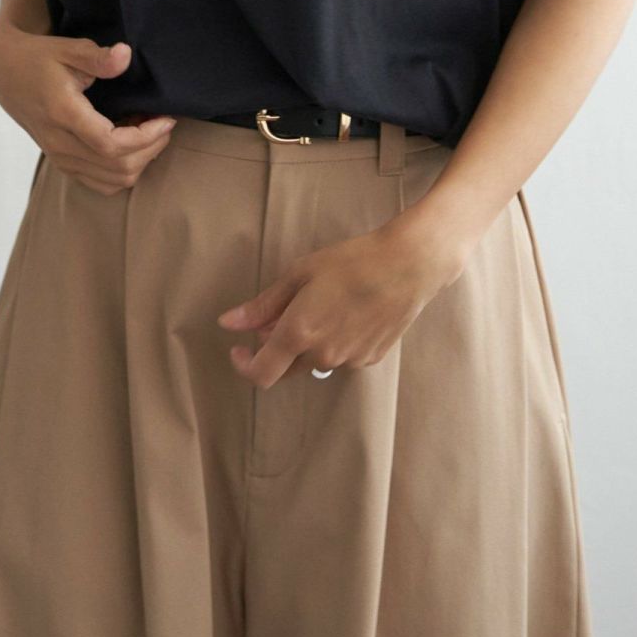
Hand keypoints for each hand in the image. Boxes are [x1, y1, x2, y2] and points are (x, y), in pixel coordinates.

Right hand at [0, 23, 176, 194]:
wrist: (7, 75)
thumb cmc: (40, 58)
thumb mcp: (68, 48)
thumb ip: (98, 56)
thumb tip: (125, 55)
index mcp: (63, 114)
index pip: (111, 144)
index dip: (146, 137)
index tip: (166, 118)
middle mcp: (59, 143)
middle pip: (117, 168)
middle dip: (151, 149)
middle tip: (164, 123)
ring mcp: (60, 157)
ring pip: (112, 181)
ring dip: (140, 161)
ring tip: (150, 132)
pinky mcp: (63, 163)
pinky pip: (101, 183)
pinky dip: (124, 170)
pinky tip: (131, 143)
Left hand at [216, 202, 468, 387]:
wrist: (408, 265)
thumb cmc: (352, 262)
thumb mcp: (299, 274)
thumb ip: (262, 306)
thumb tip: (228, 323)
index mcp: (299, 334)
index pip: (260, 373)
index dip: (244, 365)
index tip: (239, 348)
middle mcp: (322, 355)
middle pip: (286, 367)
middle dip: (276, 347)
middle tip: (282, 313)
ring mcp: (349, 361)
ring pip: (314, 361)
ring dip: (306, 343)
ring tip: (321, 304)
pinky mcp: (371, 359)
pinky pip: (340, 357)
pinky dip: (333, 342)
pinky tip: (345, 312)